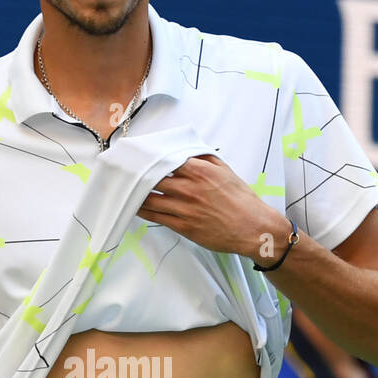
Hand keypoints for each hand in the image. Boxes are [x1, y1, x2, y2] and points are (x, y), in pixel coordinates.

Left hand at [139, 154, 289, 259]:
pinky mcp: (182, 226)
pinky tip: (134, 205)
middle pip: (152, 177)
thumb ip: (205, 158)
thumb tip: (188, 148)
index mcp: (200, 171)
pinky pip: (155, 216)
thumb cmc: (241, 201)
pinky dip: (142, 210)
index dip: (149, 156)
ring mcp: (184, 208)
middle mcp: (189, 188)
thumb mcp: (226, 171)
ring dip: (135, 192)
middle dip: (136, 173)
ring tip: (125, 187)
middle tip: (124, 169)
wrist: (253, 229)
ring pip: (150, 198)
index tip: (138, 154)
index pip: (165, 158)